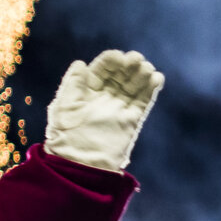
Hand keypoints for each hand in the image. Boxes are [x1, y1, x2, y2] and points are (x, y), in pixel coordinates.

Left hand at [43, 49, 163, 173]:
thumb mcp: (64, 106)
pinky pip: (142, 102)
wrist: (79, 164)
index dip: (110, 62)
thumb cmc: (65, 136)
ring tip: (147, 67)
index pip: (100, 71)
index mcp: (84, 93)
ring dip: (141, 75)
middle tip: (137, 59)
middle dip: (128, 66)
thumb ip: (73, 83)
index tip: (118, 56)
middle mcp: (102, 99)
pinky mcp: (130, 121)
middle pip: (119, 76)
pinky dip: (150, 90)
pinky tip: (156, 77)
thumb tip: (81, 63)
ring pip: (133, 87)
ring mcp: (117, 109)